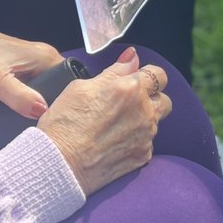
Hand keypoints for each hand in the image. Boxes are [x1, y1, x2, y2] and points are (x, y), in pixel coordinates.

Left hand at [0, 21, 63, 118]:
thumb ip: (20, 97)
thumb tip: (43, 111)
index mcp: (45, 56)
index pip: (70, 82)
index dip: (66, 101)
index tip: (61, 119)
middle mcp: (43, 57)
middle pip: (60, 87)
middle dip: (55, 104)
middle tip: (49, 124)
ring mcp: (32, 62)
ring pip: (46, 88)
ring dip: (41, 102)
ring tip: (38, 120)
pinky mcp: (20, 68)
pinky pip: (34, 86)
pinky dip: (30, 97)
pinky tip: (24, 109)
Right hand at [38, 47, 172, 194]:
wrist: (59, 164)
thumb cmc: (64, 123)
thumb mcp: (81, 87)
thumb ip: (113, 71)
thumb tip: (131, 58)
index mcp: (129, 89)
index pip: (157, 74)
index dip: (145, 75)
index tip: (134, 79)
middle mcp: (144, 112)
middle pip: (163, 99)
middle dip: (150, 98)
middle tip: (126, 103)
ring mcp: (146, 136)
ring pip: (155, 122)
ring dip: (142, 119)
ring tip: (115, 125)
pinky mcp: (143, 156)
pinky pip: (146, 143)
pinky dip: (134, 140)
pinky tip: (113, 143)